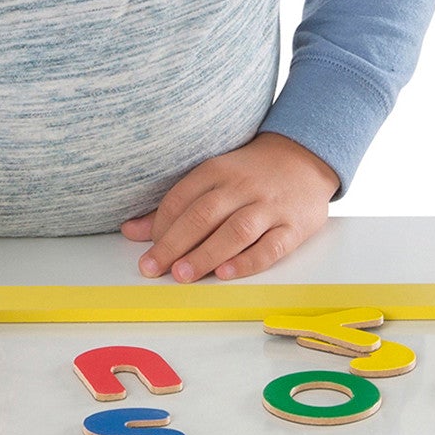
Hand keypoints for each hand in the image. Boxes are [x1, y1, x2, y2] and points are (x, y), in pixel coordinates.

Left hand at [121, 133, 339, 282]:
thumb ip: (174, 206)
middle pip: (204, 215)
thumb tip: (130, 232)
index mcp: (217, 171)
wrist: (305, 158)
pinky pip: (271, 247)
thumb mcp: (211, 178)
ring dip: (206, 254)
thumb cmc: (249, 174)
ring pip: (235, 231)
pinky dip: (247, 261)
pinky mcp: (294, 227)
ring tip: (182, 275)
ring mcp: (269, 207)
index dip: (161, 225)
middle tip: (152, 268)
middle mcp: (242, 187)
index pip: (182, 198)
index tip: (145, 249)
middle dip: (174, 244)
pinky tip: (226, 273)